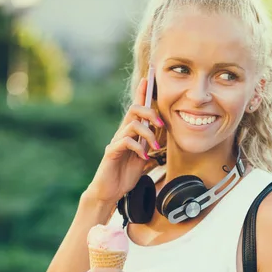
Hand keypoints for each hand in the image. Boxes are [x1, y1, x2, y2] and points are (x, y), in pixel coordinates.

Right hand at [85, 77, 164, 204]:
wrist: (109, 192)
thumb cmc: (124, 176)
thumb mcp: (143, 160)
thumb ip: (149, 148)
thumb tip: (161, 140)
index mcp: (130, 134)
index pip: (136, 109)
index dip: (142, 94)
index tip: (148, 79)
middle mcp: (122, 134)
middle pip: (134, 110)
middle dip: (150, 111)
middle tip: (161, 123)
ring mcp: (116, 142)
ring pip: (132, 125)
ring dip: (148, 134)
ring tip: (154, 147)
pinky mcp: (111, 152)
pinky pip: (126, 141)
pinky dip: (138, 147)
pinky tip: (144, 158)